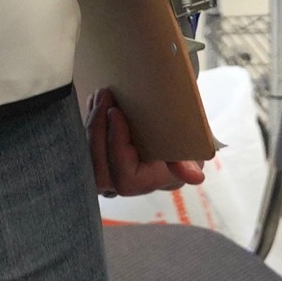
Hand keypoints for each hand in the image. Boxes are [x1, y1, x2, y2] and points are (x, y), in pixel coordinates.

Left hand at [87, 87, 205, 197]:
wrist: (174, 138)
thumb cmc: (183, 145)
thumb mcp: (190, 152)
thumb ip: (186, 165)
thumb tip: (196, 178)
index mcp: (144, 184)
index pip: (122, 177)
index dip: (116, 145)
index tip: (116, 113)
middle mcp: (122, 184)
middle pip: (99, 171)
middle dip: (98, 130)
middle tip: (104, 97)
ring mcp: (108, 172)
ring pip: (87, 160)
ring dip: (91, 124)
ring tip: (100, 96)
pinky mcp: (99, 156)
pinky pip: (85, 146)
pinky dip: (89, 122)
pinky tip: (94, 102)